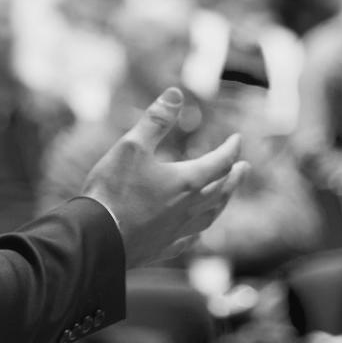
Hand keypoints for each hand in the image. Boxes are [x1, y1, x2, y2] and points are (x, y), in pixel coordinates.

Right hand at [81, 88, 248, 267]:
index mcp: (186, 182)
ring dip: (222, 204)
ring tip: (226, 198)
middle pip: (221, 192)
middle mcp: (187, 208)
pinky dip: (198, 232)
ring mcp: (176, 231)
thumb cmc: (113, 190)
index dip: (231, 149)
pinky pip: (189, 240)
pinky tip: (196, 233)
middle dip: (234, 178)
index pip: (219, 163)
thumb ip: (156, 120)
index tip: (237, 139)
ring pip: (209, 217)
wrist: (97, 238)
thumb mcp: (131, 145)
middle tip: (244, 168)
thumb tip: (176, 93)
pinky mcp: (162, 249)